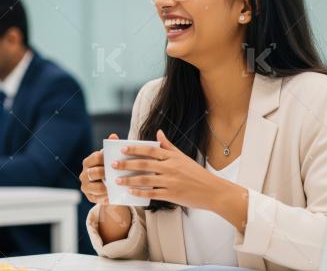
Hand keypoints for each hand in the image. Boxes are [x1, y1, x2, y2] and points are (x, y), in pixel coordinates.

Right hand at [80, 133, 118, 204]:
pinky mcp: (90, 197)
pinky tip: (115, 195)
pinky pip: (100, 198)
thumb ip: (111, 149)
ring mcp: (86, 186)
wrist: (109, 190)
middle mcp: (84, 174)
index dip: (106, 158)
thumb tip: (113, 135)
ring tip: (118, 186)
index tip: (117, 160)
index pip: (95, 157)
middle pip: (94, 172)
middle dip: (106, 174)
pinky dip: (108, 197)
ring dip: (108, 187)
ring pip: (97, 187)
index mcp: (88, 162)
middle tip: (119, 174)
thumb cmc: (110, 171)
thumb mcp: (110, 160)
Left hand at [115, 130, 244, 212]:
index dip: (135, 149)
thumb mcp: (183, 157)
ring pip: (145, 179)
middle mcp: (170, 168)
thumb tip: (158, 132)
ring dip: (129, 179)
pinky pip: (152, 193)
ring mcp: (171, 182)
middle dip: (126, 164)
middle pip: (143, 164)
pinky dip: (140, 192)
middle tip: (113, 165)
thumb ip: (169, 145)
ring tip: (117, 180)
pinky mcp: (172, 195)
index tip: (122, 149)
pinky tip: (130, 192)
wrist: (213, 191)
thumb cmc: (197, 174)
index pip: (150, 150)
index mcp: (172, 157)